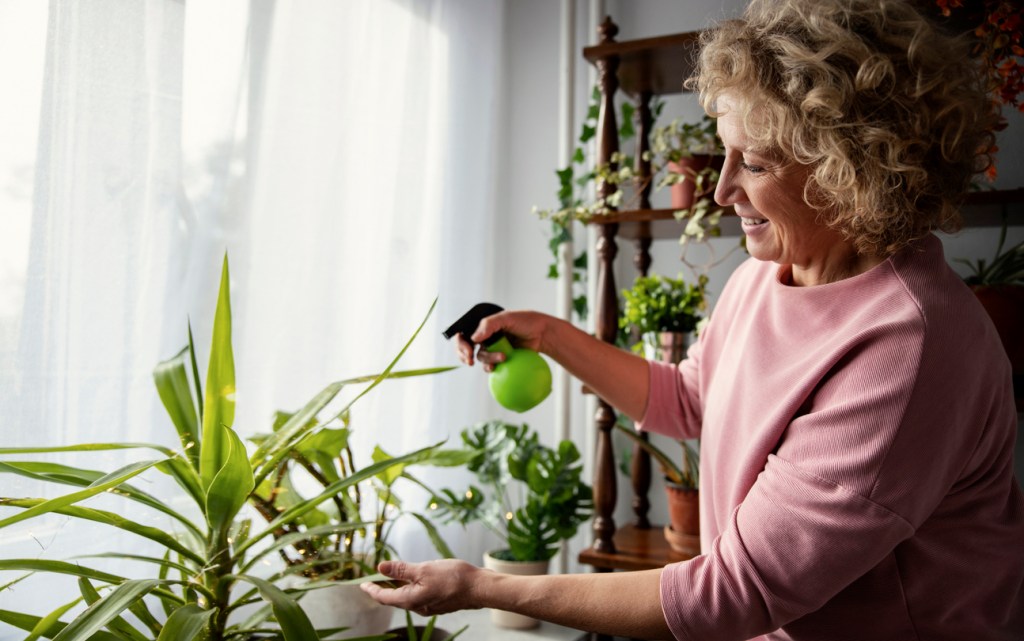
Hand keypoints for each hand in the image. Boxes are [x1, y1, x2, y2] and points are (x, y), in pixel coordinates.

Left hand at [360, 560, 482, 615]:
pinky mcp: (437, 602)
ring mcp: (428, 606)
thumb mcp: (424, 569)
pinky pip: (418, 596)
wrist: (478, 588)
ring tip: (391, 576)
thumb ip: (401, 569)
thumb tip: (380, 567)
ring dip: (397, 587)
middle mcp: (417, 607)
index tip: (362, 584)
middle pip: (394, 599)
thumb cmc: (453, 578)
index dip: (372, 590)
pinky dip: (410, 587)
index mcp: (410, 600)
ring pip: (406, 597)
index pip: (384, 597)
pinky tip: (413, 578)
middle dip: (383, 588)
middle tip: (374, 579)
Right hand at [454, 310, 549, 371]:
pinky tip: (496, 369)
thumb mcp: (507, 317)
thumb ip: (489, 324)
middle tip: (470, 360)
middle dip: (465, 356)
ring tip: (502, 357)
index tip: (468, 351)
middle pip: (467, 349)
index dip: (461, 344)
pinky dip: (492, 368)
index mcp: (483, 327)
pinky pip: (492, 367)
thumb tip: (474, 338)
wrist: (542, 334)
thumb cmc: (526, 321)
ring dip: (489, 360)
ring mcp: (493, 350)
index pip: (464, 335)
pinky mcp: (502, 360)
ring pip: (482, 359)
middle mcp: (486, 338)